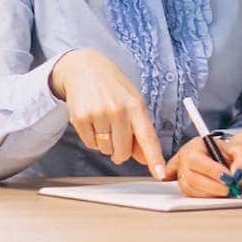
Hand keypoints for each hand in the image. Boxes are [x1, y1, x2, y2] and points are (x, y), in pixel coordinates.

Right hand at [50, 49, 164, 175]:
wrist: (85, 68)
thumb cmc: (114, 88)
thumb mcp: (132, 103)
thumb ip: (139, 131)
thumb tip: (143, 159)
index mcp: (136, 106)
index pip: (148, 137)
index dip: (154, 158)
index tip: (159, 174)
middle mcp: (119, 110)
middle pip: (123, 151)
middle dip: (120, 151)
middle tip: (116, 134)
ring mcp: (99, 113)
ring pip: (105, 149)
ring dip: (105, 143)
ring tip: (103, 120)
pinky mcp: (81, 117)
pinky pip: (90, 144)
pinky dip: (91, 138)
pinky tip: (92, 119)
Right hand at [163, 135, 241, 196]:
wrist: (230, 159)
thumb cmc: (232, 154)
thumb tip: (237, 174)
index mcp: (197, 145)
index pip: (196, 159)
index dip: (212, 171)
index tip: (228, 178)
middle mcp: (185, 159)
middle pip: (191, 177)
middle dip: (213, 186)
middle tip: (230, 188)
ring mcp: (182, 173)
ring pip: (190, 189)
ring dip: (210, 193)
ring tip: (226, 189)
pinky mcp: (185, 186)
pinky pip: (191, 196)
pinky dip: (206, 197)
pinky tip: (217, 193)